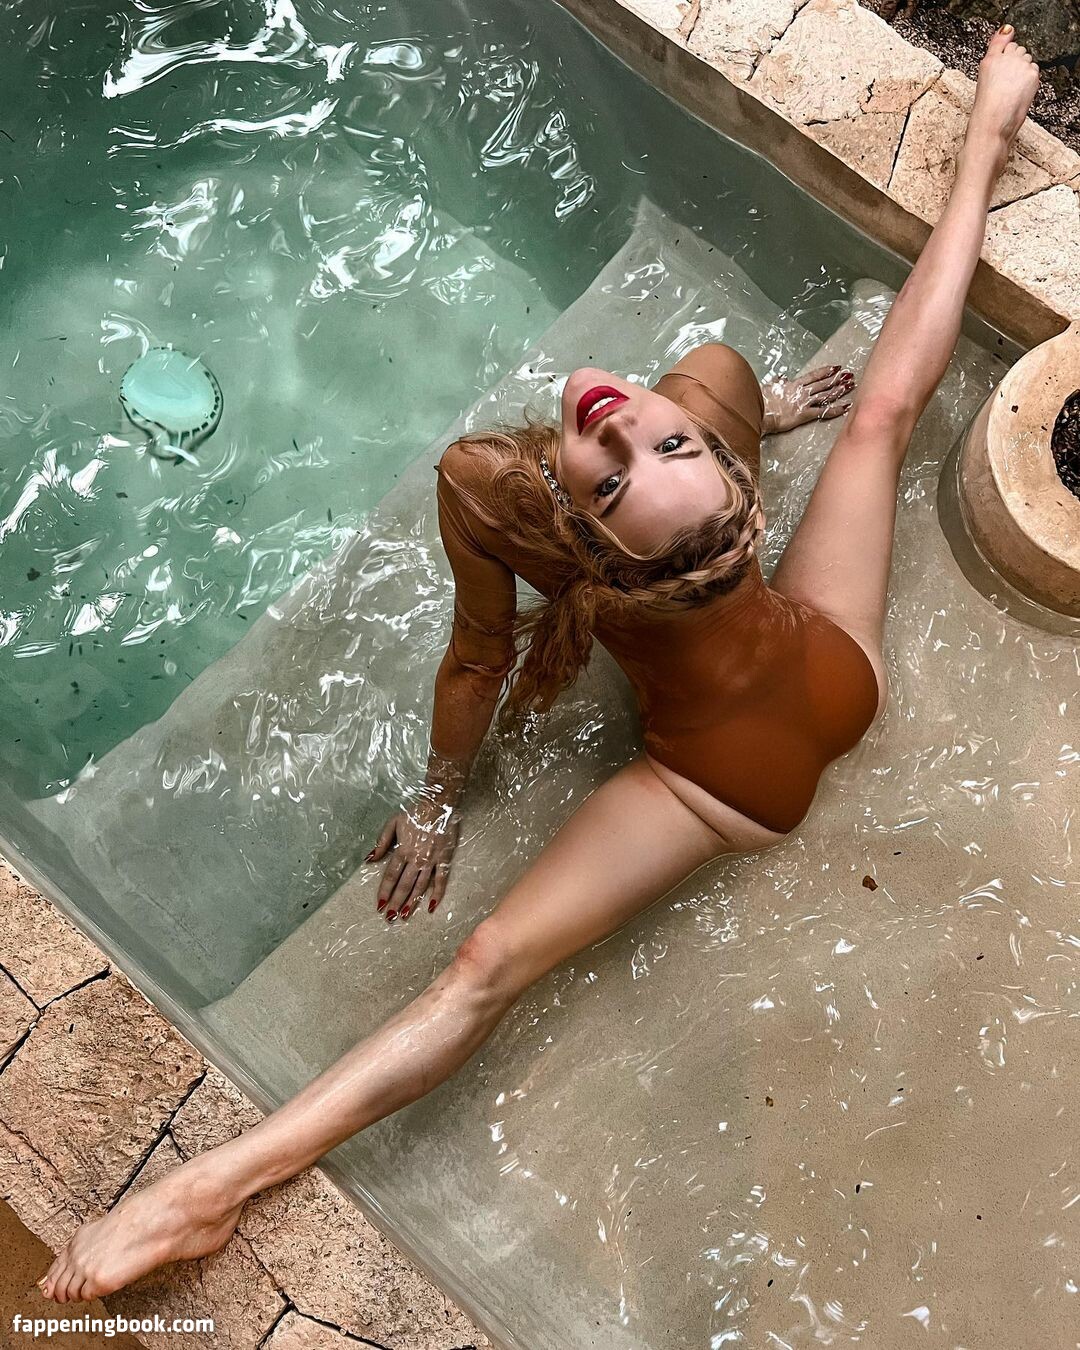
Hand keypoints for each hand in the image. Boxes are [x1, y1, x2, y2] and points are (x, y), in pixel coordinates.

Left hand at [367, 789, 459, 921]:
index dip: (384, 891)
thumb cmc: (416, 812)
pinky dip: (437, 894)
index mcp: (402, 850)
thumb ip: (381, 842)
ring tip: (405, 915)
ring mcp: (431, 861)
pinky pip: (441, 880)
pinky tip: (431, 906)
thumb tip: (370, 859)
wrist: (439, 805)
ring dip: (412, 902)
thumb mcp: (393, 822)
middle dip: (396, 902)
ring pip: (420, 886)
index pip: (391, 876)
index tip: (379, 904)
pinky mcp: (444, 859)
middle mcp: (416, 859)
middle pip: (404, 885)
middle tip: (390, 917)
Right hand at [761, 365, 854, 433]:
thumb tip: (781, 377)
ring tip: (851, 386)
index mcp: (794, 385)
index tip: (836, 367)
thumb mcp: (769, 387)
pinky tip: (846, 407)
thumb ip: (777, 382)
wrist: (759, 411)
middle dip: (837, 379)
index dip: (825, 371)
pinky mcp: (805, 414)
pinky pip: (823, 412)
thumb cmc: (761, 400)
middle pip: (823, 384)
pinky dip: (835, 409)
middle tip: (850, 375)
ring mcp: (804, 402)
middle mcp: (802, 392)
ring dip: (839, 390)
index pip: (813, 376)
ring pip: (826, 395)